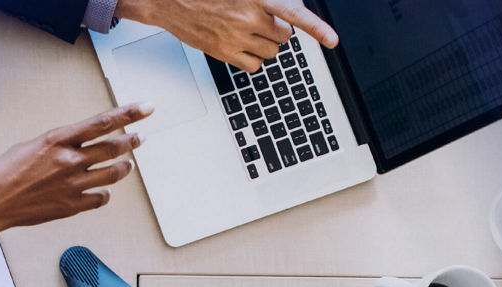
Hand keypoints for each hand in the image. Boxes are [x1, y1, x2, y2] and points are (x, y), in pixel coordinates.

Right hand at [0, 103, 153, 235]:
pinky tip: (103, 190)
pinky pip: (100, 198)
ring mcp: (73, 184)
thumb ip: (59, 144)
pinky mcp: (71, 205)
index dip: (128, 114)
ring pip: (113, 174)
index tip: (146, 108)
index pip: (102, 122)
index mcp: (58, 140)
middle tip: (140, 138)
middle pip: (113, 148)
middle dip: (131, 141)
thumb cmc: (5, 172)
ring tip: (128, 164)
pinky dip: (104, 193)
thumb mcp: (32, 145)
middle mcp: (70, 161)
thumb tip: (78, 144)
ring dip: (124, 167)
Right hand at [116, 0, 338, 71]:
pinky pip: (254, 66)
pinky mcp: (223, 53)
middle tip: (260, 22)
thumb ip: (263, 1)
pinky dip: (253, 59)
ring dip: (265, 44)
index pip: (293, 14)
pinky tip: (241, 46)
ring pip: (271, 53)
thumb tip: (286, 9)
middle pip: (283, 37)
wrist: (168, 1)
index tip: (332, 40)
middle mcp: (248, 17)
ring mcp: (235, 38)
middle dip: (276, 31)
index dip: (316, 28)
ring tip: (247, 32)